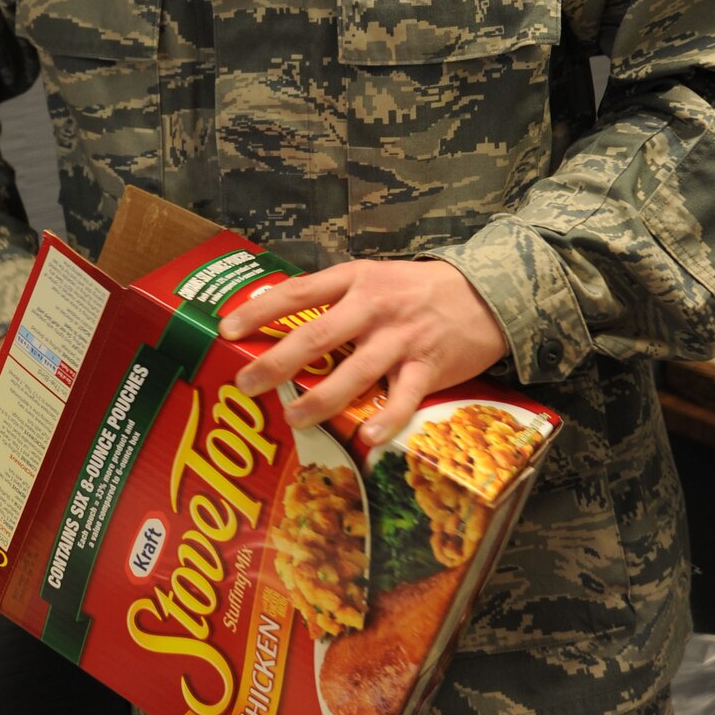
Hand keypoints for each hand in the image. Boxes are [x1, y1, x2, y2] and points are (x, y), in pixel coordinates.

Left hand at [222, 258, 508, 447]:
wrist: (487, 293)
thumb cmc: (419, 290)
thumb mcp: (374, 278)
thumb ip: (336, 299)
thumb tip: (282, 326)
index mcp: (356, 280)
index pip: (298, 292)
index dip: (260, 311)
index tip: (227, 329)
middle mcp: (374, 307)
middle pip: (316, 335)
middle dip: (277, 362)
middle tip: (246, 383)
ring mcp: (401, 338)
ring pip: (354, 370)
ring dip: (320, 397)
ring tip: (293, 417)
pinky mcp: (429, 366)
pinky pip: (404, 397)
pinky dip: (385, 418)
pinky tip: (365, 435)